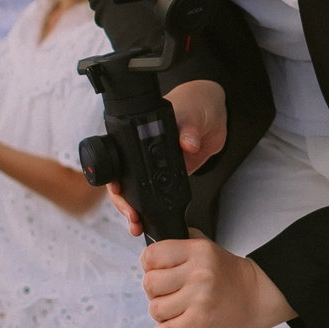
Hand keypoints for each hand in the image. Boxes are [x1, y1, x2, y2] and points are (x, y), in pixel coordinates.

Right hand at [107, 80, 227, 236]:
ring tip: (137, 225)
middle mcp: (142, 151)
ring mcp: (154, 164)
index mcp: (138, 133)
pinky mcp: (169, 174)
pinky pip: (155, 193)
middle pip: (122, 181)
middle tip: (132, 216)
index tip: (120, 193)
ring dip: (134, 210)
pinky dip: (151, 208)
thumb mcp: (191, 112)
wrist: (213, 111)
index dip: (115, 179)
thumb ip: (189, 127)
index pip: (117, 160)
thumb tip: (186, 142)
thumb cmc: (195, 103)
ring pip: (135, 192)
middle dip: (123, 202)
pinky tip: (150, 220)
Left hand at [141, 235, 294, 327]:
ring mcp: (199, 299)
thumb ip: (181, 242)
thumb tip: (153, 247)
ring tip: (175, 308)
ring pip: (155, 309)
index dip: (149, 265)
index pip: (151, 256)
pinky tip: (176, 322)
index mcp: (197, 251)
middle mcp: (198, 273)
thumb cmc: (229, 274)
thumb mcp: (207, 246)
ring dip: (161, 312)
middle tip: (167, 292)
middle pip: (150, 284)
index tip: (157, 271)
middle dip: (154, 291)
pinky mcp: (200, 322)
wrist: (256, 295)